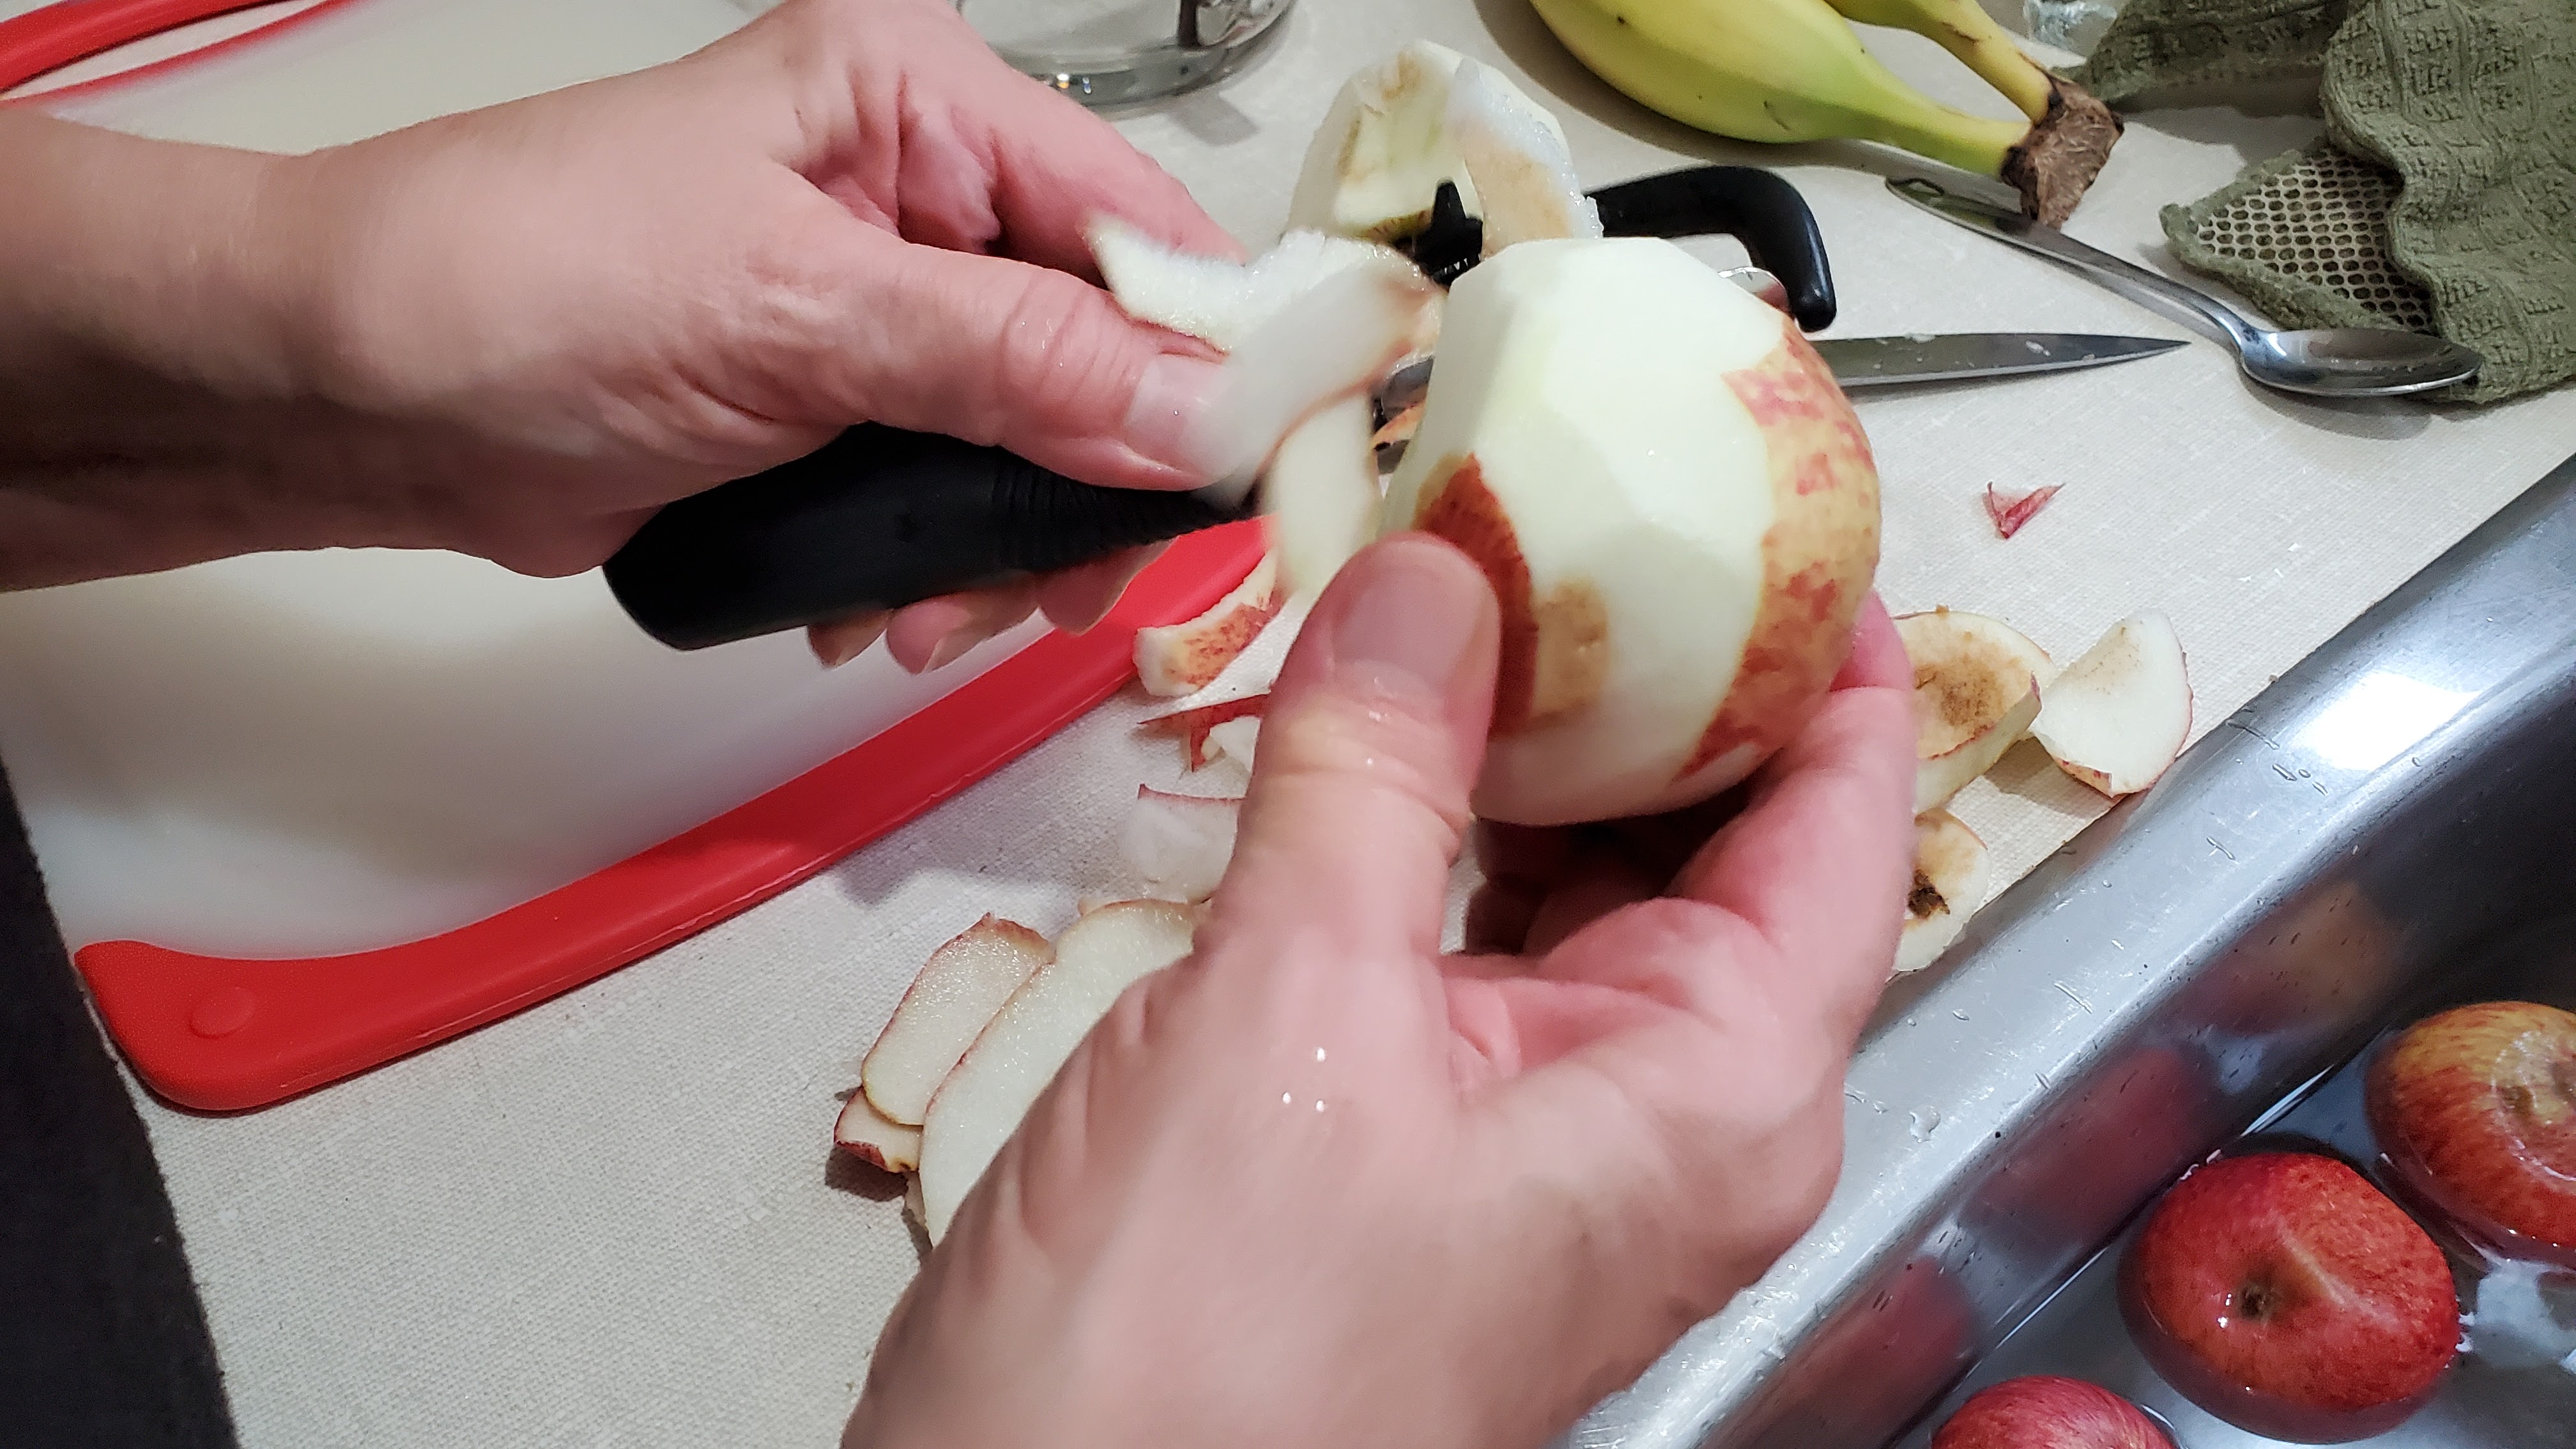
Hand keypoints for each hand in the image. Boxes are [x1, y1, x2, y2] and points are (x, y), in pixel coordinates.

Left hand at [0, 0, 1233, 670]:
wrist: (352, 392)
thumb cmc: (522, 286)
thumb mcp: (797, 314)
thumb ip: (1014, 359)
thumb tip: (1199, 413)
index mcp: (919, 100)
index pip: (1137, 222)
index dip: (1206, 354)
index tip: (1237, 476)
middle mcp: (920, 190)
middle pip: (1111, 347)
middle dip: (1087, 482)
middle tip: (1047, 584)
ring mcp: (885, 305)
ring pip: (1046, 440)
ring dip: (1005, 548)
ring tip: (927, 616)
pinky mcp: (846, 404)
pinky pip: (959, 491)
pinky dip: (940, 568)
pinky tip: (876, 611)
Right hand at [846, 536, 1916, 1448]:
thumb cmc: (1197, 1365)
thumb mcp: (1292, 1014)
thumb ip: (1372, 773)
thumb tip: (1438, 574)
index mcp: (1714, 1090)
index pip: (1849, 812)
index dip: (1834, 640)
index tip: (1776, 495)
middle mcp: (1662, 1110)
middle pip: (1724, 831)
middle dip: (1658, 658)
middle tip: (1581, 490)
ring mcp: (1541, 1128)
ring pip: (1585, 874)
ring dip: (1531, 728)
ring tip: (1469, 568)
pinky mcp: (1422, 1134)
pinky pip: (1475, 933)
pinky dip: (1437, 816)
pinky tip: (1375, 721)